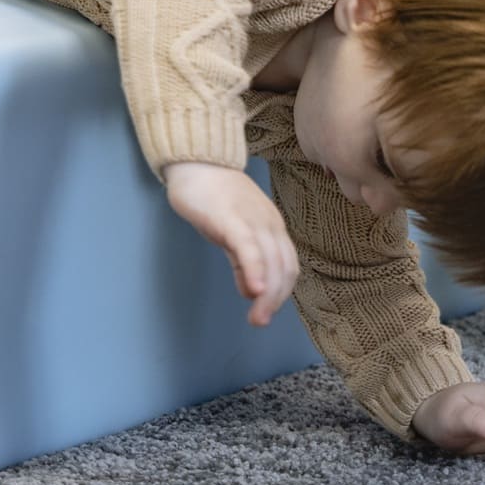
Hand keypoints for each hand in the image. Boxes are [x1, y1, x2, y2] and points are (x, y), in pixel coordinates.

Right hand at [163, 161, 298, 327]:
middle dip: (275, 299)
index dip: (281, 292)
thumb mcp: (231, 233)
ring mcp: (253, 220)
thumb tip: (251, 290)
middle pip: (284, 268)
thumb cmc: (212, 197)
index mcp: (272, 227)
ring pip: (271, 262)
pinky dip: (254, 271)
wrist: (196, 162)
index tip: (266, 311)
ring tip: (257, 318)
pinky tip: (252, 291)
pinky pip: (249, 248)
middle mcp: (270, 224)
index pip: (288, 265)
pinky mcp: (232, 218)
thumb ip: (243, 260)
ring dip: (267, 295)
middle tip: (259, 322)